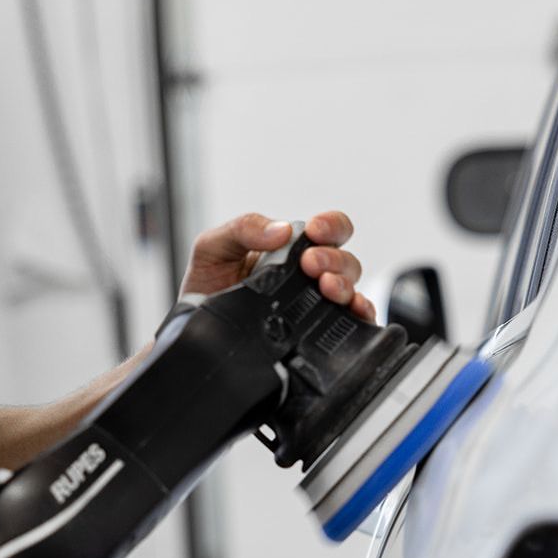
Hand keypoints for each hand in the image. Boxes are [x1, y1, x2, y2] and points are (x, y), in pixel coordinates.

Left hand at [179, 210, 375, 321]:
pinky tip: (351, 311)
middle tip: (310, 264)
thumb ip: (243, 229)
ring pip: (350, 287)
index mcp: (290, 248)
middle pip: (344, 259)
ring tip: (326, 287)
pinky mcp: (318, 332)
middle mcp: (309, 275)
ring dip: (344, 283)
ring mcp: (316, 304)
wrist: (195, 332)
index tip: (316, 231)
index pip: (327, 230)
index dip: (331, 225)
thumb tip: (281, 230)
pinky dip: (362, 314)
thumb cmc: (206, 288)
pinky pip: (354, 321)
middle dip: (333, 258)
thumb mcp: (213, 248)